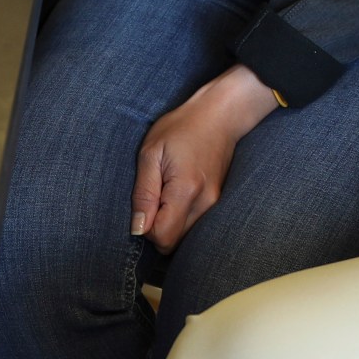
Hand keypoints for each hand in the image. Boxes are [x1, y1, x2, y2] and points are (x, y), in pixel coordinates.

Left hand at [130, 64, 280, 250]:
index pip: (162, 238)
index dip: (146, 228)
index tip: (144, 203)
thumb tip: (138, 229)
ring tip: (165, 194)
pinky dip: (181, 220)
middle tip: (153, 197)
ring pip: (184, 238)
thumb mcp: (151, 153)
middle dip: (156, 229)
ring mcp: (215, 205)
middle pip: (173, 243)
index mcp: (186, 191)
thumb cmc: (182, 127)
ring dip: (169, 225)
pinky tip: (177, 197)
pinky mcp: (218, 203)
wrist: (220, 115)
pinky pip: (194, 226)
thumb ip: (143, 193)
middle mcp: (205, 204)